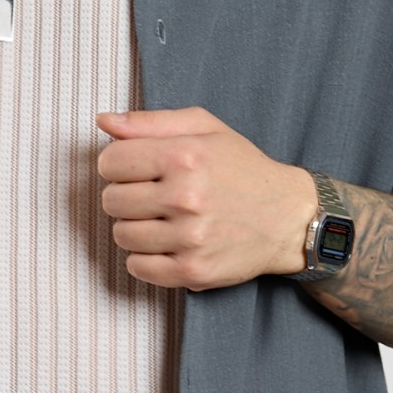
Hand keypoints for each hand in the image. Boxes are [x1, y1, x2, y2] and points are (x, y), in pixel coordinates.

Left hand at [95, 106, 316, 290]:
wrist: (288, 218)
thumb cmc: (243, 169)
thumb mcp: (204, 128)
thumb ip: (150, 122)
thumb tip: (104, 121)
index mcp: (185, 156)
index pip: (110, 162)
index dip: (118, 164)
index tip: (137, 169)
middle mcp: (187, 197)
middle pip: (111, 200)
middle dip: (126, 196)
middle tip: (153, 195)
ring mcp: (190, 238)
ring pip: (121, 235)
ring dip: (135, 227)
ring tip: (162, 219)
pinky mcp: (193, 271)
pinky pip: (137, 267)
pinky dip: (145, 258)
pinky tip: (166, 244)